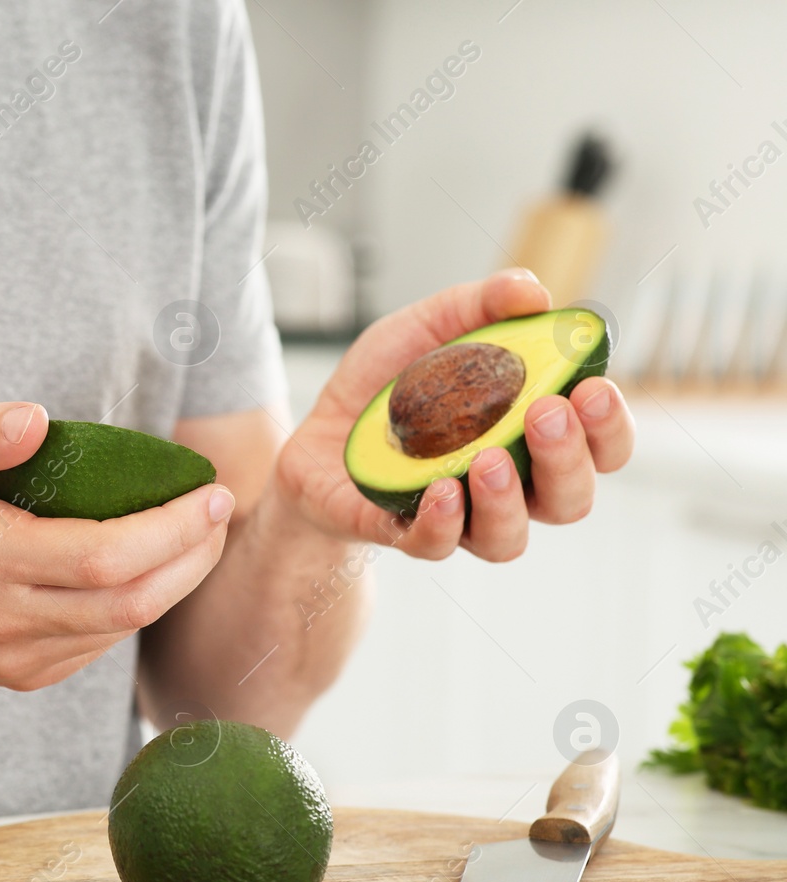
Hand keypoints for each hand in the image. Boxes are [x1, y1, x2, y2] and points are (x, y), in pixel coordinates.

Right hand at [0, 402, 235, 689]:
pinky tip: (145, 570)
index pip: (108, 556)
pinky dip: (133, 607)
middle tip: (218, 512)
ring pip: (120, 629)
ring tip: (196, 535)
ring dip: (172, 584)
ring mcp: (14, 658)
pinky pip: (95, 646)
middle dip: (192, 557)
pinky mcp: (18, 675)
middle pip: (132, 601)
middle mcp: (6, 622)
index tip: (210, 492)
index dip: (173, 528)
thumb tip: (35, 420)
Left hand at [274, 269, 635, 560]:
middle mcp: (510, 488)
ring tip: (488, 458)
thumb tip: (531, 291)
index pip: (600, 447)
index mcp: (532, 437)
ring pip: (509, 537)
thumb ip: (480, 304)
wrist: (318, 431)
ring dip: (507, 500)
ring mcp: (460, 518)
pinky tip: (441, 489)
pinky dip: (444, 521)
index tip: (594, 389)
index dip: (609, 427)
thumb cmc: (391, 385)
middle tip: (546, 414)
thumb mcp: (428, 327)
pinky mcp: (403, 532)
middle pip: (569, 499)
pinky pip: (436, 544)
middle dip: (568, 459)